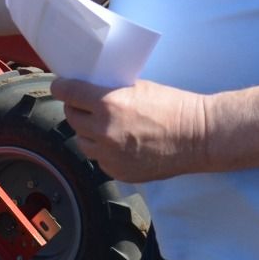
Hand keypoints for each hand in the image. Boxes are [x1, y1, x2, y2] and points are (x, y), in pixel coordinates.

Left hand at [51, 77, 207, 183]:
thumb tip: (89, 90)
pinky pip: (99, 160)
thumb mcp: (138, 88)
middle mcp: (104, 131)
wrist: (198, 137)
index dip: (61, 88)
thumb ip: (110, 91)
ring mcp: (110, 155)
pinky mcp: (119, 172)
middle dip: (75, 109)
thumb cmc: (173, 107)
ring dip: (87, 132)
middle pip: (72, 118)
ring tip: (102, 126)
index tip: (60, 86)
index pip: (69, 93)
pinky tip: (117, 143)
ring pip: (83, 142)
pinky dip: (103, 151)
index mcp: (108, 104)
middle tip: (83, 104)